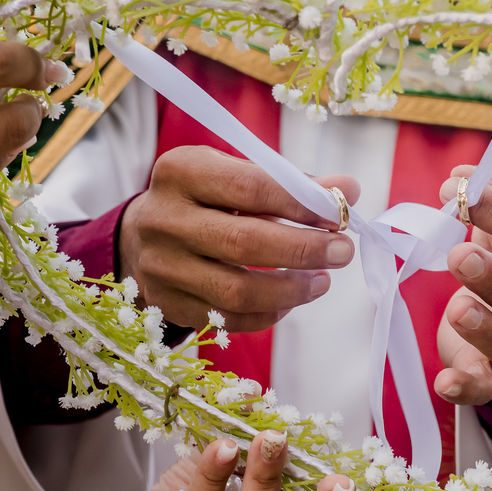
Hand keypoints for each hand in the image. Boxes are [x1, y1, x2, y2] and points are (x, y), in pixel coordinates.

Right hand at [120, 146, 359, 330]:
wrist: (143, 233)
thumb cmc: (206, 197)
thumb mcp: (237, 174)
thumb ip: (290, 182)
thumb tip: (348, 189)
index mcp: (181, 172)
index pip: (250, 187)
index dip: (301, 204)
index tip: (339, 213)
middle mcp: (163, 219)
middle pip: (244, 243)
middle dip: (303, 250)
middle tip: (342, 251)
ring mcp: (161, 267)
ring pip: (237, 290)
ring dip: (291, 289)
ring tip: (323, 280)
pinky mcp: (167, 304)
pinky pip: (228, 319)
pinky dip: (269, 312)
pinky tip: (291, 299)